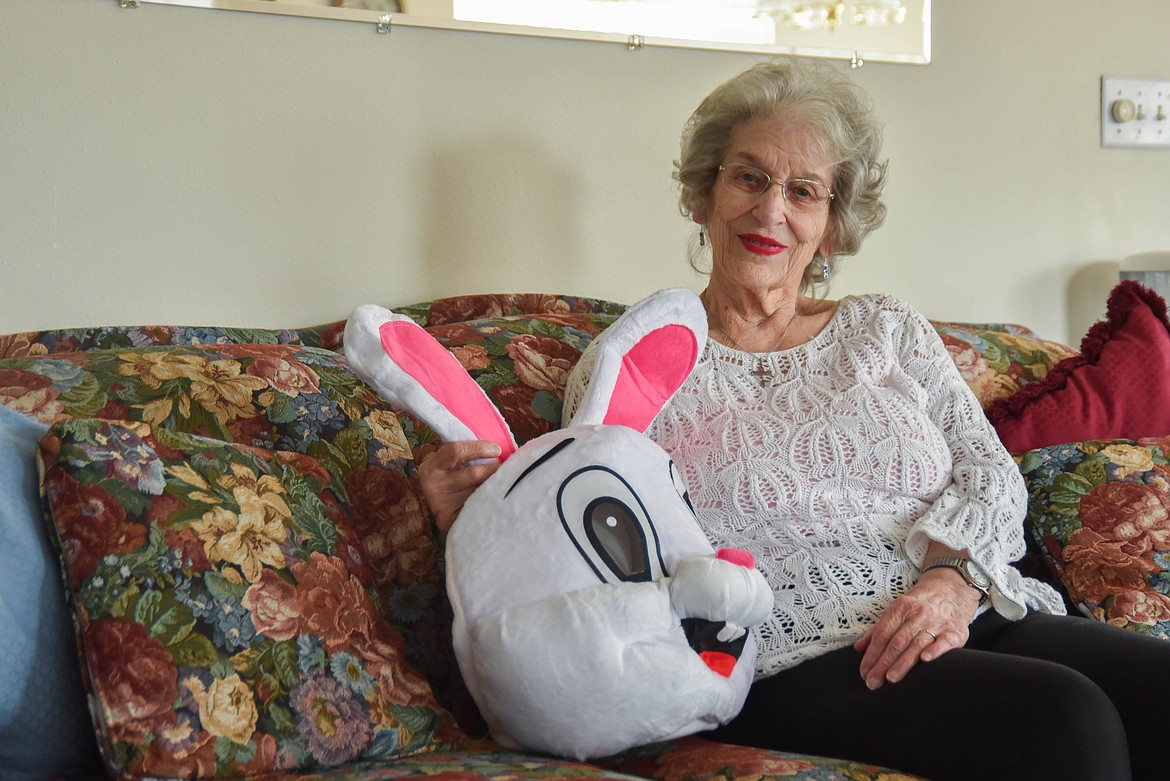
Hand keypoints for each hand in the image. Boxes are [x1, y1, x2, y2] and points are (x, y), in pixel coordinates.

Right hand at [417, 440, 501, 532]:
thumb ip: (466, 455)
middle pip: (473, 473)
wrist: (442, 512)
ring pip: (480, 492)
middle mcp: (433, 484)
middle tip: (504, 469)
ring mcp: (441, 504)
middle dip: (493, 469)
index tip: (497, 450)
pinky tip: (495, 501)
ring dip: (495, 486)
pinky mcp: (450, 520)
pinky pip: (479, 507)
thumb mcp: (451, 466)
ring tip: (502, 485)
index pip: (456, 450)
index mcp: (431, 466)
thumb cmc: (453, 482)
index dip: (480, 448)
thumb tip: (497, 448)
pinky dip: (490, 502)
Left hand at [853, 568, 981, 689]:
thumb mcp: (898, 610)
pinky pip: (944, 641)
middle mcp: (918, 614)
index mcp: (901, 608)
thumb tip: (858, 647)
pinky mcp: (955, 631)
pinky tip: (925, 660)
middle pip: (897, 642)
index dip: (872, 654)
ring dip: (903, 663)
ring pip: (916, 644)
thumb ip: (878, 629)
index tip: (864, 672)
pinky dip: (935, 650)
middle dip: (883, 664)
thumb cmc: (919, 604)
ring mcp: (937, 622)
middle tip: (873, 682)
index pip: (882, 634)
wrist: (952, 589)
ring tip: (891, 678)